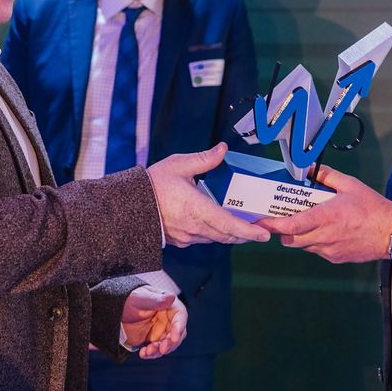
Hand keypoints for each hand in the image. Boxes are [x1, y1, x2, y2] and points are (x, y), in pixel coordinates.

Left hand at [120, 285, 187, 358]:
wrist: (115, 311)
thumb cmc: (128, 299)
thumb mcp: (140, 299)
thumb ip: (156, 300)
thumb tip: (172, 297)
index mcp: (169, 305)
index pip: (180, 316)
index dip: (179, 328)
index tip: (174, 339)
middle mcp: (168, 318)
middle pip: (177, 333)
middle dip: (170, 343)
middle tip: (162, 350)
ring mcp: (161, 330)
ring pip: (168, 344)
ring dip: (160, 350)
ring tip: (147, 351)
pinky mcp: (154, 339)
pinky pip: (157, 349)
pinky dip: (152, 353)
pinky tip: (143, 353)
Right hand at [146, 143, 270, 246]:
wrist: (127, 206)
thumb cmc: (153, 185)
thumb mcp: (179, 165)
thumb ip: (204, 159)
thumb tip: (223, 149)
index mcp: (198, 209)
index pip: (230, 225)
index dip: (249, 232)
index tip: (264, 234)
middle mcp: (195, 227)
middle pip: (228, 236)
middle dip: (246, 235)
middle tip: (261, 231)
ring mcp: (187, 237)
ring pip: (216, 239)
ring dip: (231, 235)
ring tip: (243, 227)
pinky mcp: (180, 240)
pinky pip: (203, 239)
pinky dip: (216, 234)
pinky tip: (218, 225)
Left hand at [259, 165, 391, 263]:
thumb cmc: (373, 208)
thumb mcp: (350, 185)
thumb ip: (326, 176)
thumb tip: (308, 169)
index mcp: (327, 217)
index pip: (292, 225)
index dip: (273, 225)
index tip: (261, 222)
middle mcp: (325, 236)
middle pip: (290, 240)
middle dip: (281, 231)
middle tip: (279, 220)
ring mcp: (329, 250)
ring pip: (302, 246)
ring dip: (298, 236)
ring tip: (304, 222)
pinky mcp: (335, 258)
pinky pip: (316, 251)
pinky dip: (313, 242)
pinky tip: (323, 231)